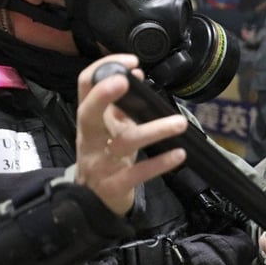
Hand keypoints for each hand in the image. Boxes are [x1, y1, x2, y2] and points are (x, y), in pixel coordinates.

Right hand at [75, 55, 187, 215]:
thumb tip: (135, 71)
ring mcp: (100, 163)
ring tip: (180, 123)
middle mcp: (89, 140)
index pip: (85, 88)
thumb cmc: (105, 157)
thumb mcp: (108, 130)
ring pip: (124, 143)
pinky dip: (160, 163)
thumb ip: (120, 104)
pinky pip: (138, 173)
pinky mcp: (115, 185)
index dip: (104, 70)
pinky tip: (180, 154)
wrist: (93, 202)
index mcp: (89, 121)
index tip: (131, 61)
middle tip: (127, 79)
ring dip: (154, 130)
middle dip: (104, 95)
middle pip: (88, 114)